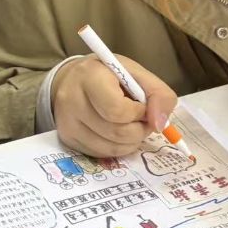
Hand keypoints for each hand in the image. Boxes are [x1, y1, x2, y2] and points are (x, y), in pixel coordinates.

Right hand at [51, 55, 176, 157]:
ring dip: (131, 141)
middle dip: (139, 130)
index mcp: (90, 77)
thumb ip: (157, 94)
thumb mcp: (136, 73)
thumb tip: (160, 125)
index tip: (142, 106)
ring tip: (131, 126)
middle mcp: (72, 101)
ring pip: (111, 148)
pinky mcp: (67, 140)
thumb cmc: (107, 75)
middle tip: (142, 120)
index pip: (117, 110)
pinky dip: (117, 148)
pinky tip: (117, 133)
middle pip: (116, 132)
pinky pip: (101, 154)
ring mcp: (67, 123)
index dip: (138, 113)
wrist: (71, 80)